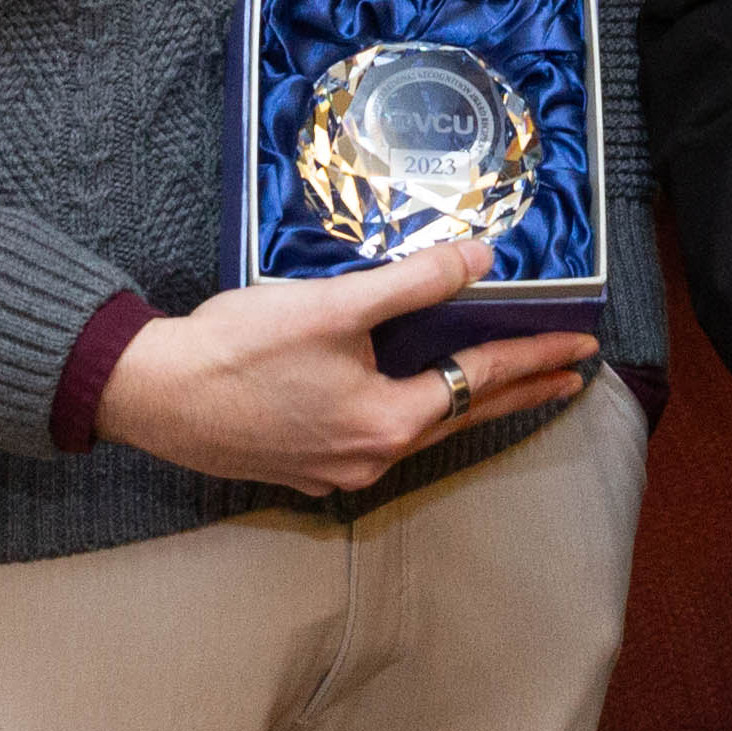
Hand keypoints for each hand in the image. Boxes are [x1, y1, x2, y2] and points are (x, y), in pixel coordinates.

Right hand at [93, 239, 596, 494]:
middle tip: (571, 376)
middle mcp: (370, 457)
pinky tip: (415, 405)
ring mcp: (334, 470)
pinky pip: (379, 441)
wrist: (148, 394)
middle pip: (464, 416)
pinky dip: (415, 417)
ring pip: (423, 432)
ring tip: (509, 387)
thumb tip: (483, 260)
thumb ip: (415, 283)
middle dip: (522, 391)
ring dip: (470, 406)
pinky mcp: (301, 467)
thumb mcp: (336, 305)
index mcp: (389, 421)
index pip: (484, 381)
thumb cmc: (238, 348)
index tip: (583, 347)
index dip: (538, 357)